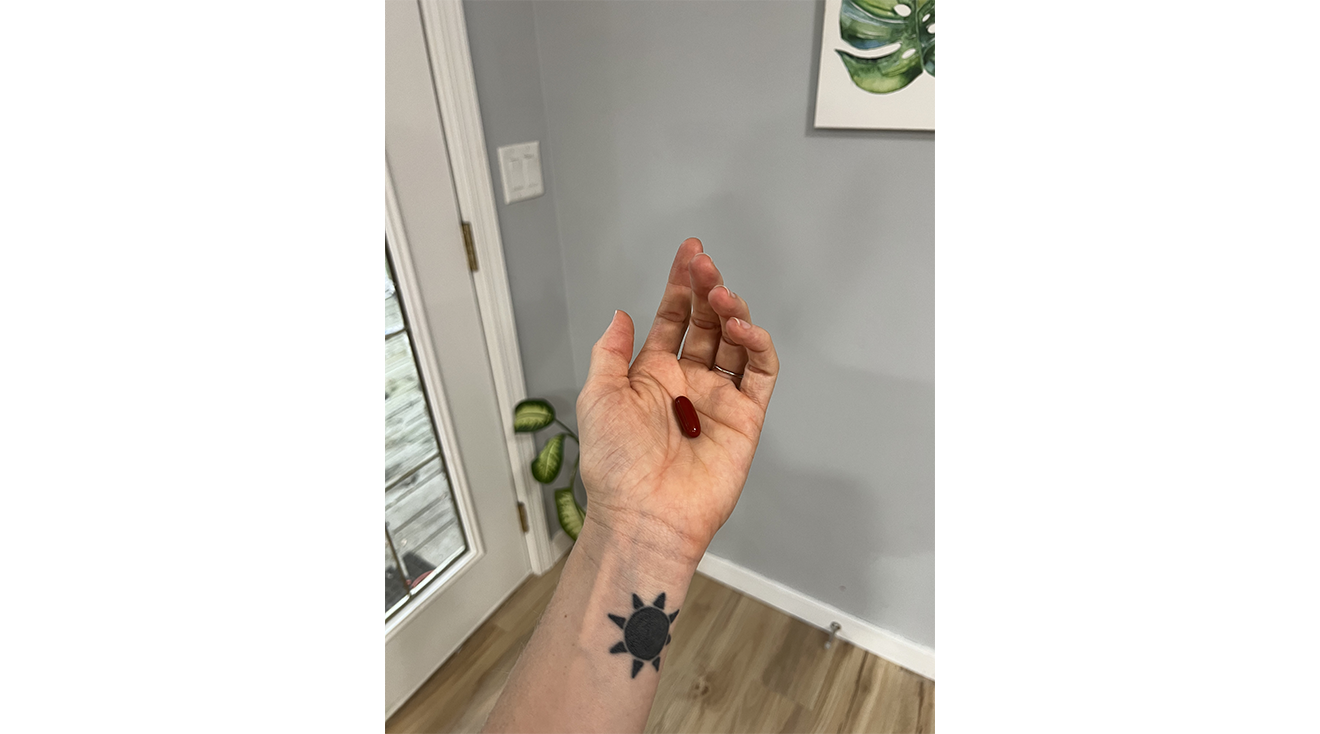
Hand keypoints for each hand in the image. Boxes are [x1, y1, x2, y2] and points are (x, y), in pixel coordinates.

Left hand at [576, 238, 779, 564]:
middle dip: (708, 290)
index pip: (674, 319)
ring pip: (736, 343)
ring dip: (732, 313)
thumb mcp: (599, 396)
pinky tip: (741, 329)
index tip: (689, 255)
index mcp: (653, 374)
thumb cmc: (615, 464)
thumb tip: (620, 314)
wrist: (643, 513)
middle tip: (706, 266)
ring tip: (721, 296)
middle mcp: (689, 382)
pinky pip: (760, 374)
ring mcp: (719, 399)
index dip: (680, 287)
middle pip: (707, 324)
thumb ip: (611, 352)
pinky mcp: (746, 419)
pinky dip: (757, 346)